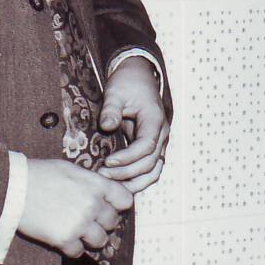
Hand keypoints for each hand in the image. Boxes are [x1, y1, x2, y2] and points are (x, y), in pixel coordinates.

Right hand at [19, 158, 134, 257]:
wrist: (12, 187)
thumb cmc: (39, 174)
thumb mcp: (70, 170)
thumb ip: (91, 182)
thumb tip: (104, 192)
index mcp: (97, 185)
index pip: (126, 200)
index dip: (117, 205)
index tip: (107, 206)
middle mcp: (93, 205)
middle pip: (112, 222)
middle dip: (101, 223)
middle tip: (86, 220)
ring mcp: (80, 224)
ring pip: (100, 241)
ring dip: (89, 238)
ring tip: (76, 231)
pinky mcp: (65, 239)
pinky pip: (79, 252)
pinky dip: (71, 248)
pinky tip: (61, 238)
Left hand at [97, 57, 168, 193]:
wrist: (138, 78)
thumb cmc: (128, 84)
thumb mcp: (116, 92)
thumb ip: (111, 109)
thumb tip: (107, 126)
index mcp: (155, 120)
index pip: (146, 146)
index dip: (128, 158)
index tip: (108, 162)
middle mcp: (161, 135)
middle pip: (150, 163)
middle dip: (126, 173)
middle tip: (102, 175)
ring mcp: (159, 143)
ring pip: (154, 171)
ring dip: (134, 182)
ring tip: (112, 186)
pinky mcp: (152, 149)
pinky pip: (150, 170)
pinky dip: (138, 180)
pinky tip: (120, 184)